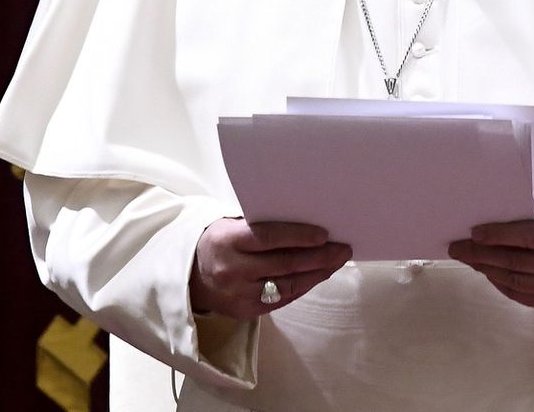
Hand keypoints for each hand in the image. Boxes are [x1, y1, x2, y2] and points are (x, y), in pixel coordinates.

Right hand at [189, 218, 352, 319]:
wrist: (190, 276)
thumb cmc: (220, 242)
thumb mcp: (231, 225)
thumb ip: (260, 226)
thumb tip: (305, 222)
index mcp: (227, 241)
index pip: (267, 238)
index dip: (297, 236)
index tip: (324, 234)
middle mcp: (232, 270)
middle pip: (283, 264)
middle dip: (318, 257)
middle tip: (343, 248)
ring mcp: (239, 294)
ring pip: (287, 285)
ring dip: (317, 273)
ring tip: (337, 261)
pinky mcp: (247, 311)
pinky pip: (282, 298)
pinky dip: (303, 286)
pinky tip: (318, 275)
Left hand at [448, 196, 533, 307]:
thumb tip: (494, 218)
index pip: (529, 237)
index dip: (499, 235)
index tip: (474, 233)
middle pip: (518, 262)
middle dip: (483, 255)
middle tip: (458, 248)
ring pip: (516, 281)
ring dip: (487, 270)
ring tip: (468, 259)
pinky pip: (523, 296)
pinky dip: (501, 284)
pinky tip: (487, 272)